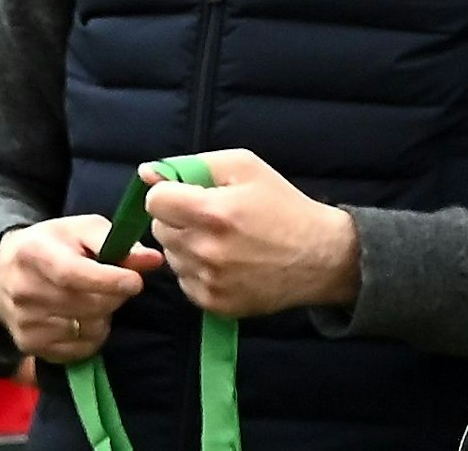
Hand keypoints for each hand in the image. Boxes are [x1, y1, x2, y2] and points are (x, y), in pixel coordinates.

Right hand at [0, 215, 164, 363]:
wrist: (2, 273)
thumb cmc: (54, 245)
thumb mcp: (82, 230)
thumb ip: (116, 242)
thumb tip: (153, 260)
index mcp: (34, 253)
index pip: (73, 274)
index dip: (109, 280)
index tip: (136, 281)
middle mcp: (23, 290)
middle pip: (87, 304)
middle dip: (115, 295)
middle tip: (117, 284)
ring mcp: (24, 322)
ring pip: (87, 328)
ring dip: (104, 315)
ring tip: (94, 298)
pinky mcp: (28, 345)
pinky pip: (79, 349)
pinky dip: (93, 335)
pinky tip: (83, 317)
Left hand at [142, 149, 360, 319]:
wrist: (320, 256)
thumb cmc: (284, 206)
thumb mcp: (247, 168)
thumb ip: (195, 165)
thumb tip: (148, 173)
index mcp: (214, 212)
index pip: (155, 202)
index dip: (169, 194)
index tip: (189, 195)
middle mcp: (207, 250)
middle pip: (160, 229)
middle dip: (180, 219)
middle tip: (213, 218)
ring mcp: (209, 281)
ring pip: (172, 256)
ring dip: (188, 245)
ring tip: (224, 241)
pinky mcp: (214, 303)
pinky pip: (185, 281)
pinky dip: (199, 271)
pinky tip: (227, 262)